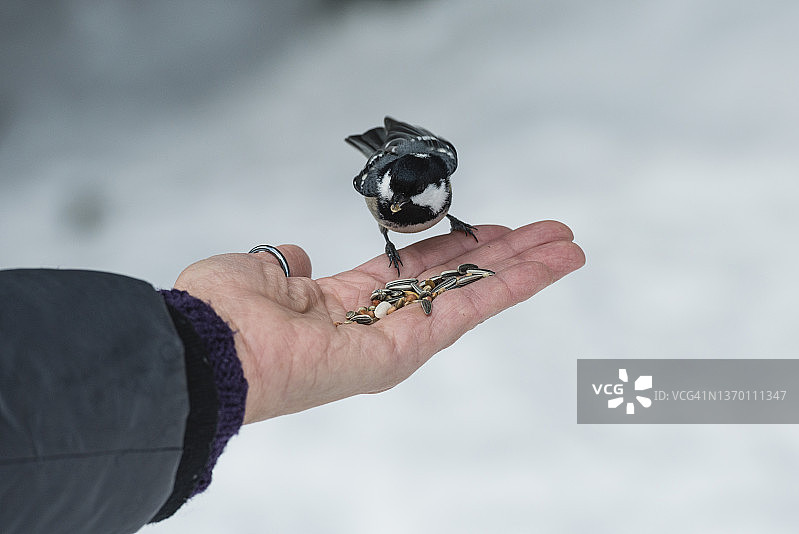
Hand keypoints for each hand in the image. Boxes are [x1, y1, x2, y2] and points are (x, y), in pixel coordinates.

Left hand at [173, 220, 584, 423]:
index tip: (488, 229)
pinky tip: (549, 264)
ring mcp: (400, 339)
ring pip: (475, 295)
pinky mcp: (409, 350)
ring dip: (525, 269)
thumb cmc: (222, 313)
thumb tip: (297, 257)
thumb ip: (285, 264)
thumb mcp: (257, 271)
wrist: (211, 349)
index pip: (417, 271)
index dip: (454, 248)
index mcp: (348, 301)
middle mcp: (382, 322)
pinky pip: (470, 309)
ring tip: (567, 246)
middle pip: (458, 281)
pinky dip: (514, 285)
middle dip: (505, 256)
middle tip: (551, 236)